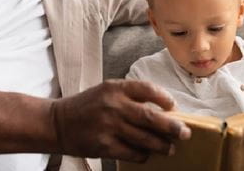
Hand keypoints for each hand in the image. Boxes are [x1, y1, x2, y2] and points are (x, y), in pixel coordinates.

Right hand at [50, 79, 190, 162]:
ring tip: (170, 148)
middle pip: (151, 117)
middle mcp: (113, 105)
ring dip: (162, 145)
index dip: (165, 98)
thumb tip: (164, 110)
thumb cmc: (88, 105)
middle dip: (172, 127)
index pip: (147, 89)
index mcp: (115, 88)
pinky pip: (132, 153)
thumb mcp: (107, 90)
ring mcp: (109, 126)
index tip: (173, 106)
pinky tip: (147, 154)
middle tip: (185, 133)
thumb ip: (131, 96)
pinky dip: (143, 155)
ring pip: (145, 139)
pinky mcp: (104, 145)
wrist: (58, 122)